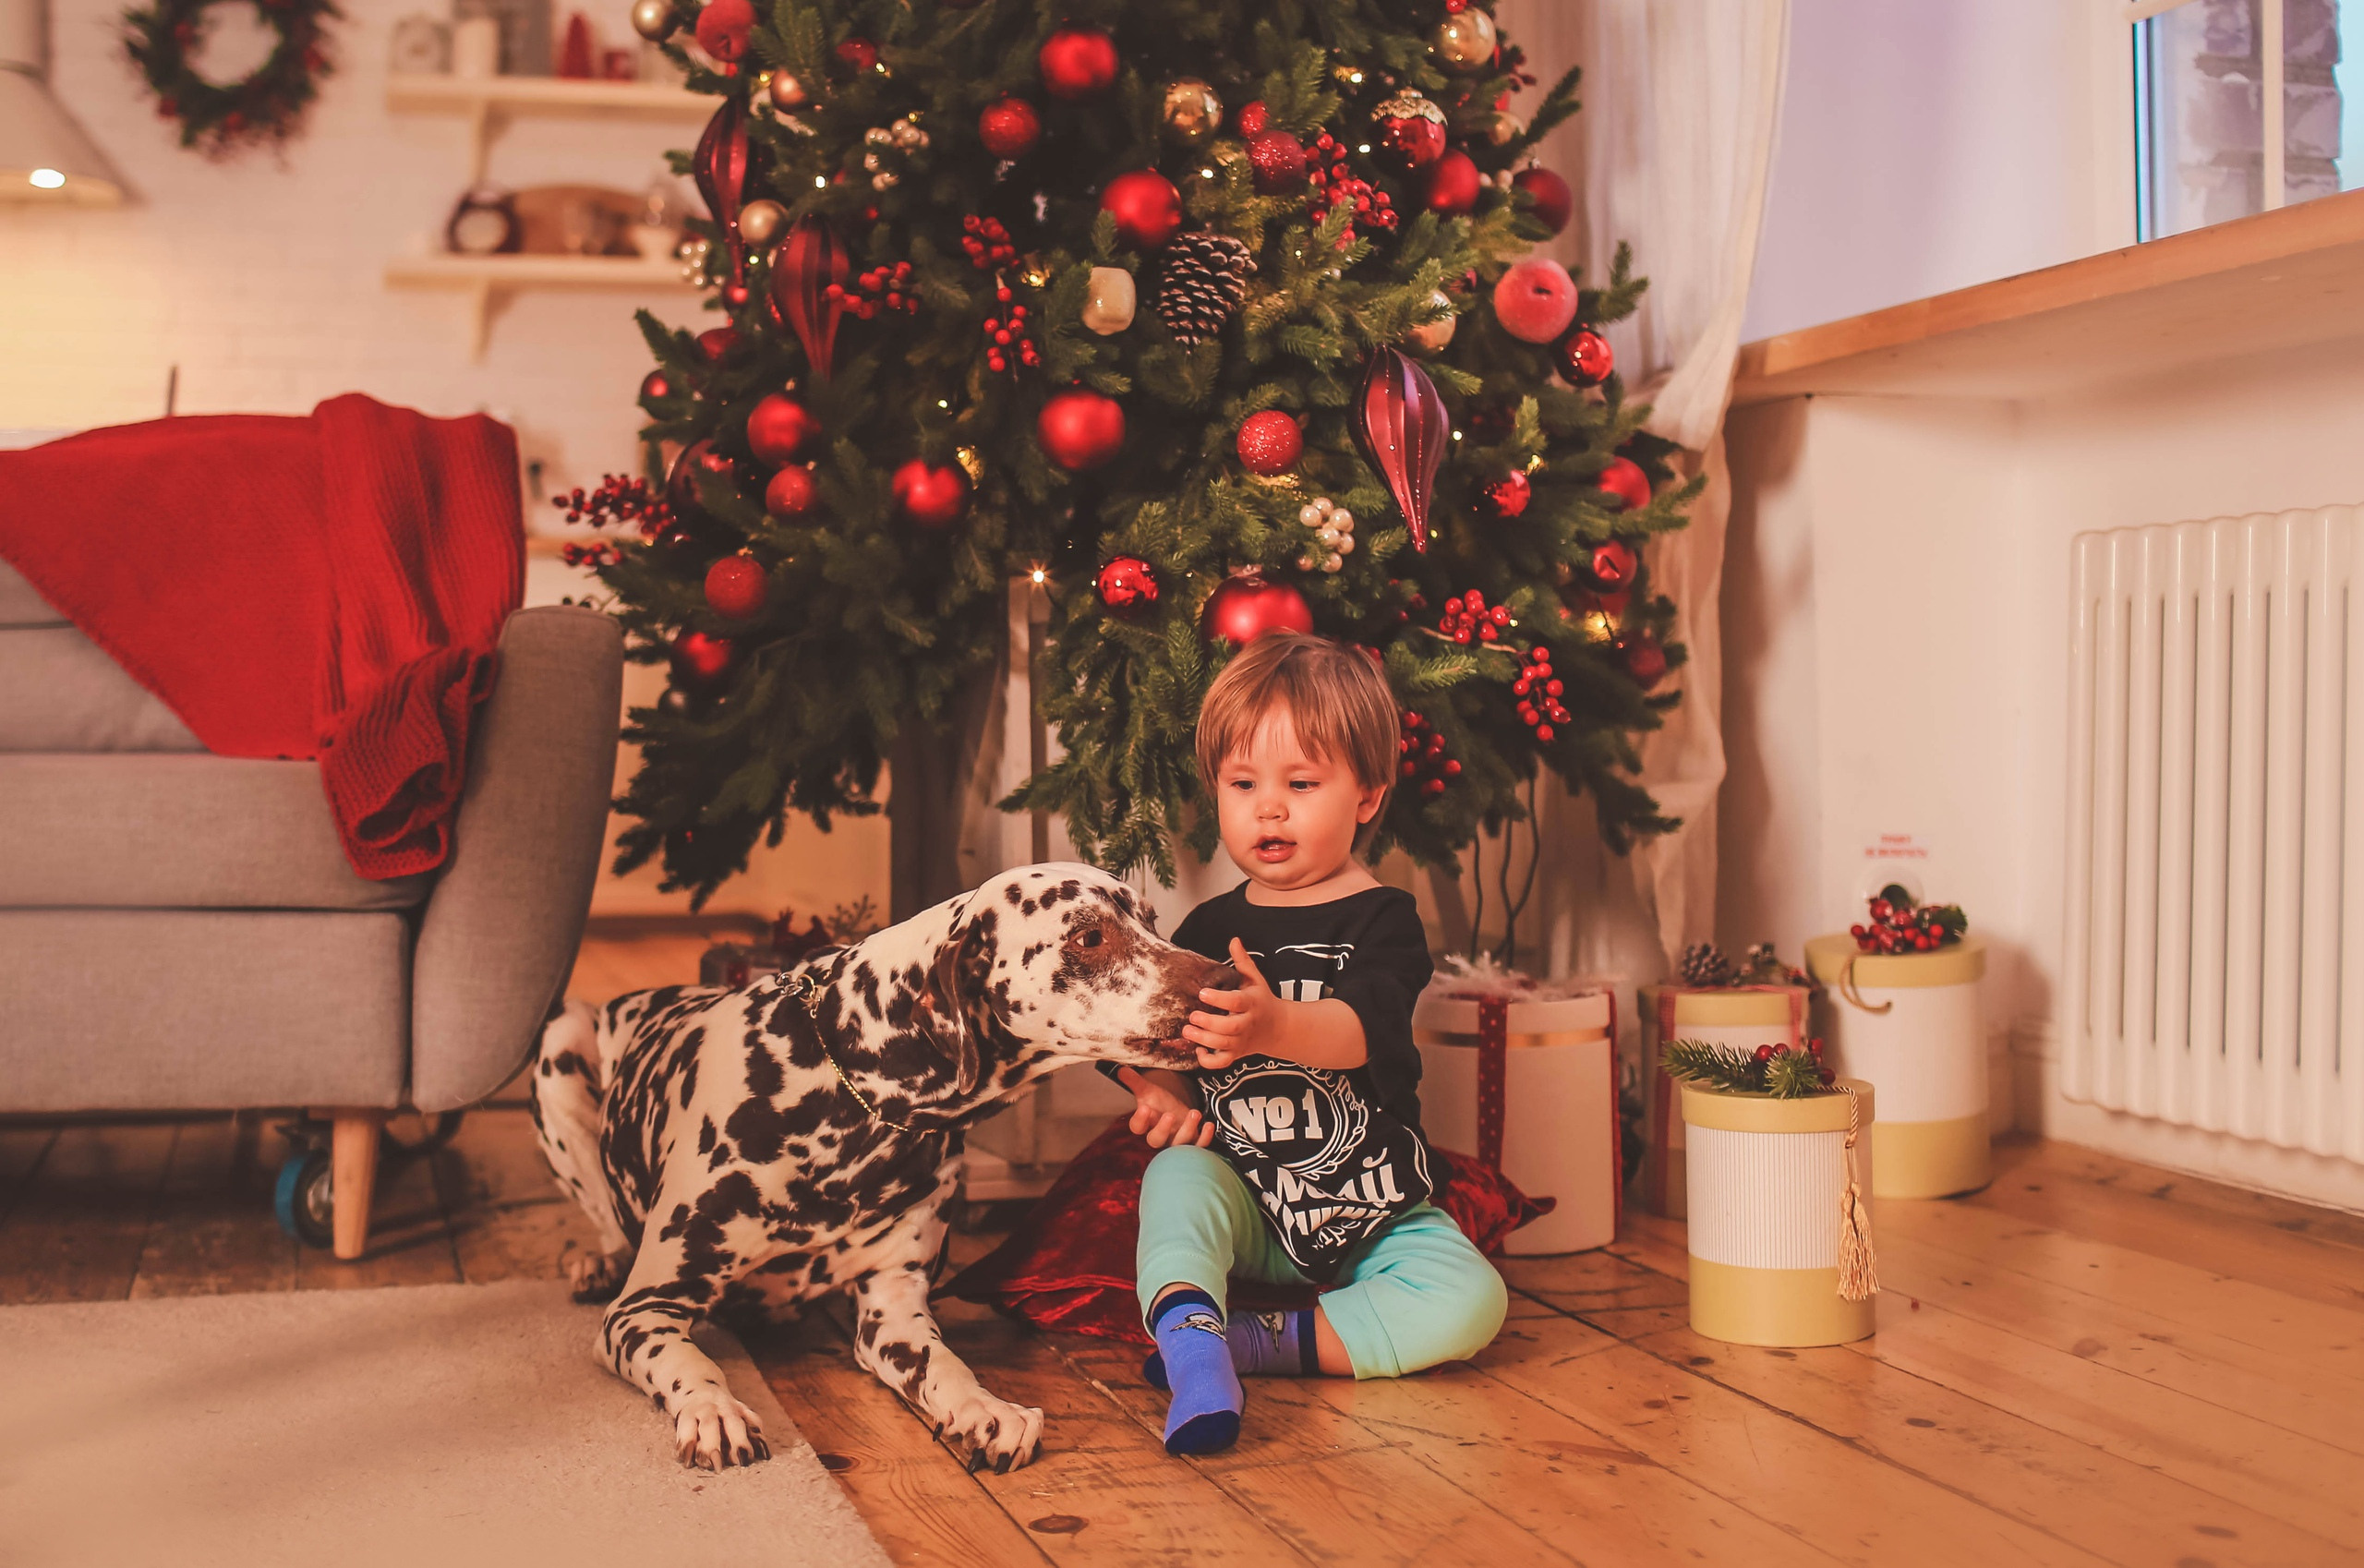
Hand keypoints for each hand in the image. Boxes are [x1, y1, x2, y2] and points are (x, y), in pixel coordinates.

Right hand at [1118, 1066, 1214, 1148]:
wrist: (1176, 1110)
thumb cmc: (1159, 1102)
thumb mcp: (1148, 1091)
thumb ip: (1135, 1082)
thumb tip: (1121, 1069)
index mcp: (1146, 1123)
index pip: (1137, 1127)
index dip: (1140, 1120)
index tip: (1144, 1108)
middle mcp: (1160, 1135)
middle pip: (1156, 1140)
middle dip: (1162, 1129)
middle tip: (1169, 1115)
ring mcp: (1176, 1140)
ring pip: (1179, 1143)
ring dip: (1188, 1129)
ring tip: (1194, 1112)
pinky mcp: (1192, 1141)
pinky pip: (1198, 1145)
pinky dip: (1205, 1137)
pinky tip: (1209, 1124)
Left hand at [1184, 939, 1283, 1068]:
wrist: (1278, 1028)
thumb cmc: (1261, 1000)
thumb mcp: (1255, 979)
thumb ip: (1243, 961)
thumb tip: (1234, 940)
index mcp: (1251, 1003)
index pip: (1236, 1002)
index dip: (1219, 999)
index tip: (1202, 993)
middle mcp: (1247, 1024)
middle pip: (1229, 1028)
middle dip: (1209, 1024)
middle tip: (1192, 1017)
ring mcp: (1242, 1041)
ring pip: (1224, 1045)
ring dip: (1204, 1040)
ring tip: (1187, 1031)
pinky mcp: (1236, 1054)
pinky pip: (1222, 1063)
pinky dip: (1208, 1061)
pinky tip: (1198, 1050)